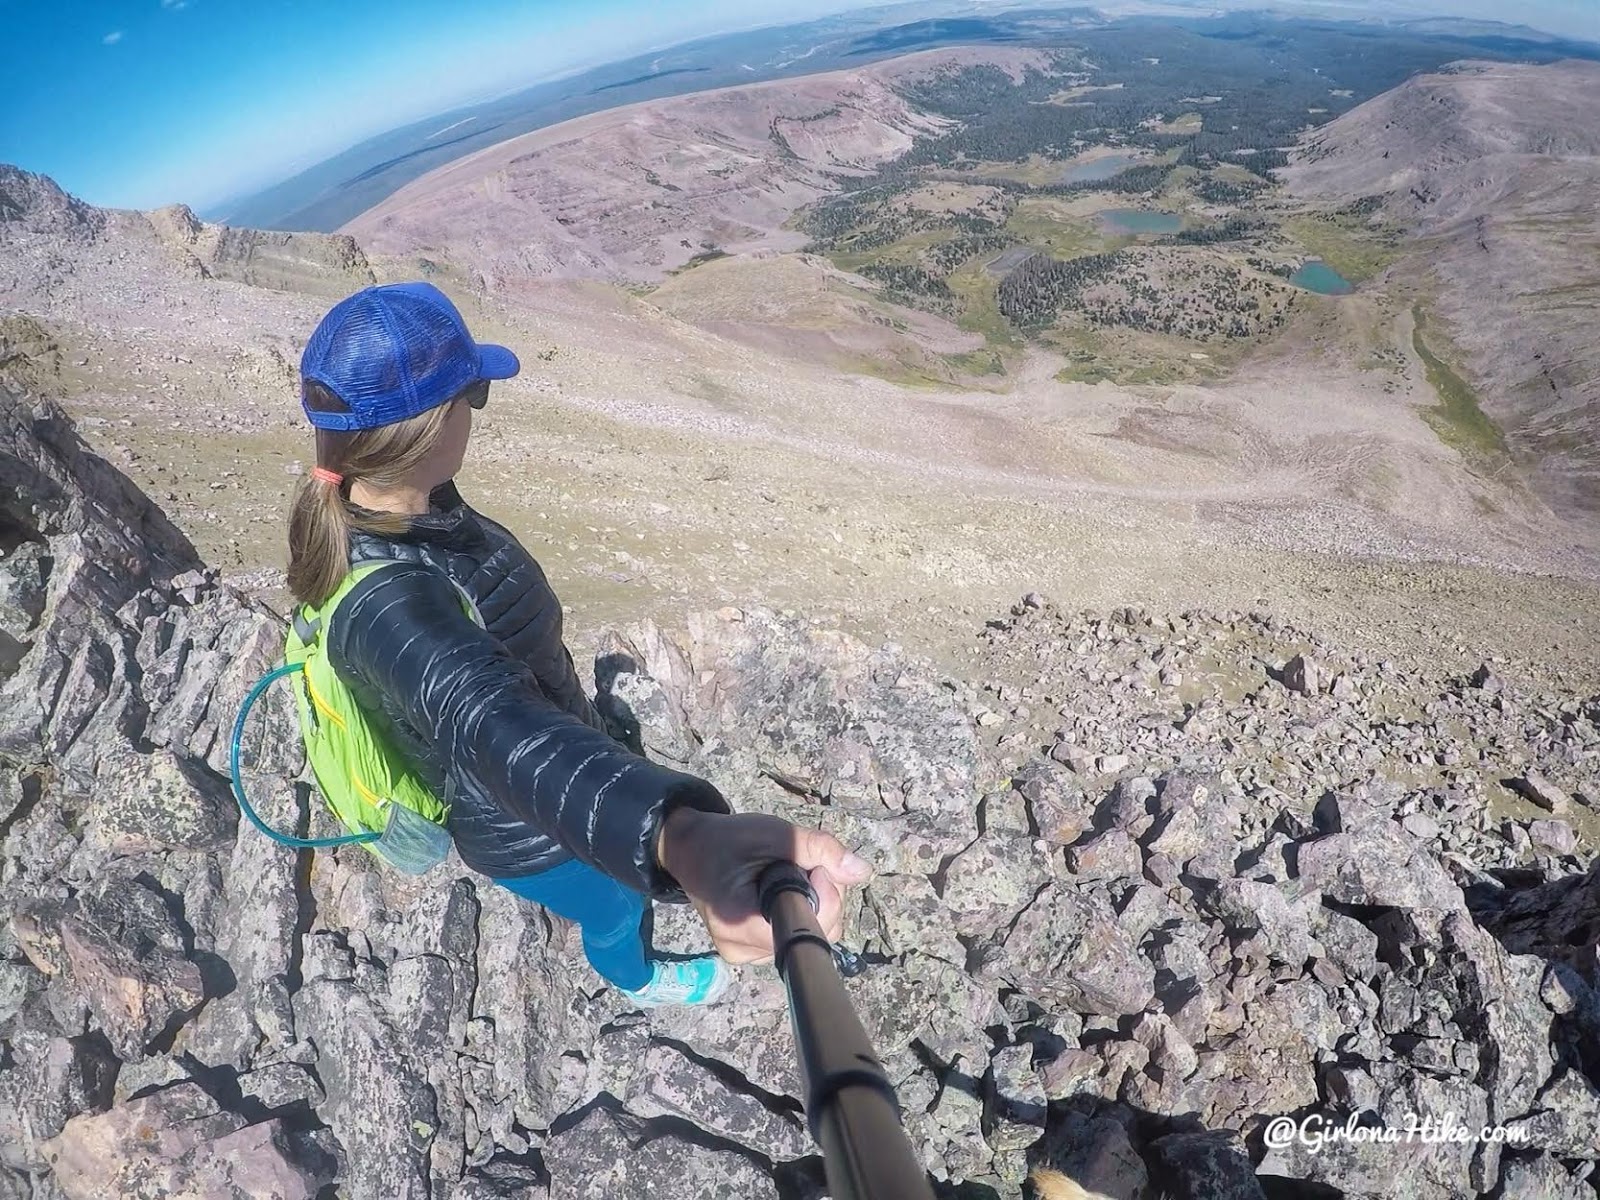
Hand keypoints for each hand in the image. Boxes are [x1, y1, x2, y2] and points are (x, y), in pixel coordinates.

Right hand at [656, 808, 871, 963]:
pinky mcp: (749, 954)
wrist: (690, 851)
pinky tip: (782, 894)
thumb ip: (820, 849)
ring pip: (807, 938)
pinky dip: (799, 914)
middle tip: (804, 865)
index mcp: (741, 922)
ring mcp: (744, 956)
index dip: (825, 897)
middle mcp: (741, 949)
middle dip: (823, 898)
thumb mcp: (775, 833)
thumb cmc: (728, 840)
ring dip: (813, 905)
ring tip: (789, 877)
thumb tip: (862, 871)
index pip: (808, 927)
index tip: (814, 867)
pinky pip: (792, 939)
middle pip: (814, 934)